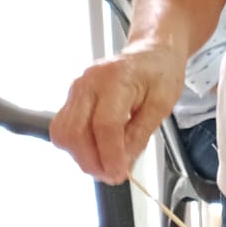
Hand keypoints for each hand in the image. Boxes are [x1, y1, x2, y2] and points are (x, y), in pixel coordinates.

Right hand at [51, 43, 185, 182]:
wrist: (151, 52)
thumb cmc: (159, 72)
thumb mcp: (162, 104)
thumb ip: (140, 135)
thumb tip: (123, 164)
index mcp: (115, 80)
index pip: (104, 126)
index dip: (110, 156)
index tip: (119, 175)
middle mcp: (88, 83)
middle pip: (75, 132)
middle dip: (92, 162)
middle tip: (113, 175)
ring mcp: (76, 90)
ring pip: (64, 133)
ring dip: (82, 156)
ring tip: (106, 164)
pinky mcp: (72, 97)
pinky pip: (64, 128)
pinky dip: (77, 146)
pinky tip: (97, 149)